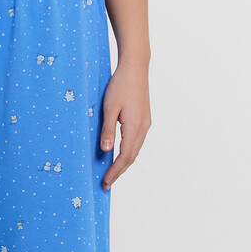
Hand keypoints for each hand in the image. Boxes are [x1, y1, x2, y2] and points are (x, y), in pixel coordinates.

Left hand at [100, 60, 151, 189]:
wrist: (135, 67)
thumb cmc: (120, 85)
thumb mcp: (109, 108)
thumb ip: (108, 130)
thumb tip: (106, 151)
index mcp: (135, 127)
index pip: (124, 156)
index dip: (115, 171)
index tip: (105, 182)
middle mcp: (143, 128)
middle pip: (131, 157)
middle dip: (119, 172)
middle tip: (106, 184)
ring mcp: (145, 124)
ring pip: (135, 150)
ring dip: (124, 164)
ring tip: (112, 174)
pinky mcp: (143, 119)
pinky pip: (136, 142)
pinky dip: (128, 153)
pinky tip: (120, 156)